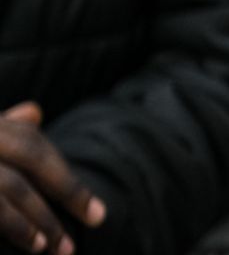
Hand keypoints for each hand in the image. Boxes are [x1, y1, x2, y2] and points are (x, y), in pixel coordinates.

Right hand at [0, 103, 104, 254]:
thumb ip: (4, 126)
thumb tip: (35, 112)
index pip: (34, 146)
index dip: (66, 176)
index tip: (95, 211)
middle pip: (31, 158)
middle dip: (67, 191)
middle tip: (95, 221)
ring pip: (10, 187)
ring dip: (38, 217)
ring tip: (58, 247)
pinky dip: (13, 226)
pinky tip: (34, 244)